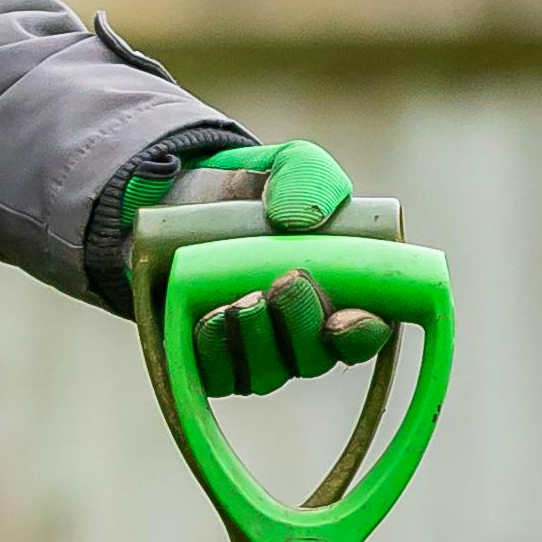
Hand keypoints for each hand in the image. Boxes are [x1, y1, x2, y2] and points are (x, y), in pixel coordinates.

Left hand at [124, 131, 374, 396]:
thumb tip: (300, 219)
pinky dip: (214, 351)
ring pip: (265, 373)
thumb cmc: (250, 190)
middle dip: (301, 324)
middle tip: (284, 282)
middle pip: (313, 358)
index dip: (361, 334)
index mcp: (341, 293)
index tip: (346, 317)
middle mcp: (301, 334)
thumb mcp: (287, 164)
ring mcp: (255, 354)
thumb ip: (308, 177)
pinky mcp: (207, 362)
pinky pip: (215, 376)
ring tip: (239, 299)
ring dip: (256, 339)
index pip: (365, 333)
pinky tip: (209, 320)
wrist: (176, 200)